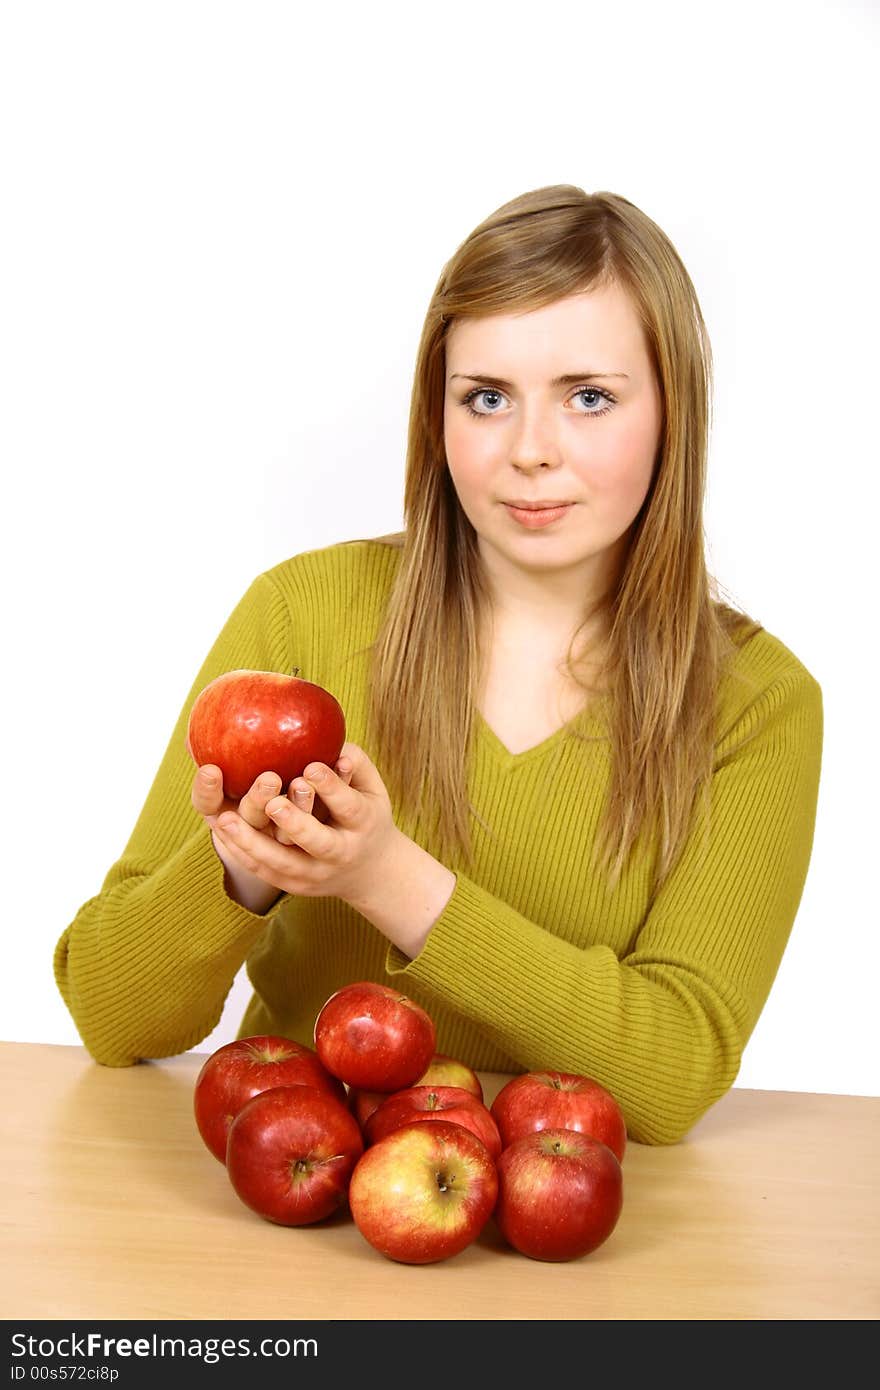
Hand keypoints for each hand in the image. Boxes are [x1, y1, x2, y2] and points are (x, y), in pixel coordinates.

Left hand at [209, 742, 399, 903]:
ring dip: (253, 843)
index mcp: (364, 824)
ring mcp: (316, 874)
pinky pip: (264, 871)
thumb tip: (336, 744)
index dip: (331, 787)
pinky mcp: (294, 885)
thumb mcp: (372, 789)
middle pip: (319, 842)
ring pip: (283, 862)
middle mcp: (341, 853)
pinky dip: (241, 852)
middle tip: (272, 803)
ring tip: (226, 820)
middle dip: (296, 824)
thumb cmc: (367, 815)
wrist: (368, 871)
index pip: (349, 807)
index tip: (310, 767)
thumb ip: (356, 763)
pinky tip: (221, 832)